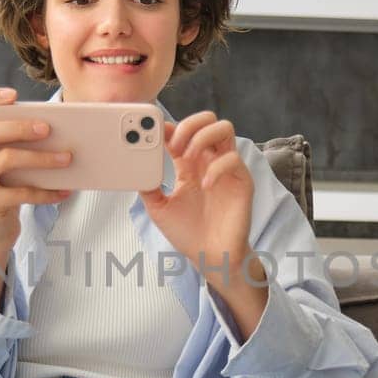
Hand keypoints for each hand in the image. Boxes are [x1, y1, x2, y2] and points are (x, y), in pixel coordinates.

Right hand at [0, 87, 71, 253]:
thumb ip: (12, 146)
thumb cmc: (4, 190)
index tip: (14, 95)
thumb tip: (54, 131)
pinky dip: (46, 191)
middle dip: (20, 127)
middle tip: (48, 128)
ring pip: (7, 160)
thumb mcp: (3, 166)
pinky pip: (21, 192)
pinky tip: (64, 191)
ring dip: (42, 158)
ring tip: (67, 158)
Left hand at [140, 110, 256, 291]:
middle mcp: (209, 161)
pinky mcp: (242, 182)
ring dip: (203, 136)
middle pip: (206, 120)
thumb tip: (134, 166)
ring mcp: (227, 169)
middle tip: (173, 144)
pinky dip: (217, 167)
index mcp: (189, 165)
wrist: (210, 257)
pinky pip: (233, 159)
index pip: (182, 132)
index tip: (153, 134)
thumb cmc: (188, 232)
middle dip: (188, 125)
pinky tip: (204, 185)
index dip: (168, 127)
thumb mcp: (158, 208)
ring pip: (224, 129)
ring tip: (188, 156)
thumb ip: (148, 186)